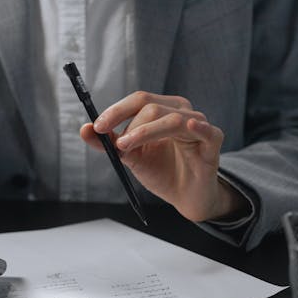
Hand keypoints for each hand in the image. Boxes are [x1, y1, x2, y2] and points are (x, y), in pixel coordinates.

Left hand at [80, 91, 247, 221]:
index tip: (97, 126)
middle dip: (130, 124)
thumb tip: (84, 129)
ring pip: (172, 119)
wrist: (185, 197)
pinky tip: (190, 126)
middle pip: (152, 107)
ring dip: (146, 132)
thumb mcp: (131, 157)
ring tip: (129, 146)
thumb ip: (109, 143)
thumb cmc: (162, 172)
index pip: (140, 100)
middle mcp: (181, 112)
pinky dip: (198, 127)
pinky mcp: (213, 143)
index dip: (117, 110)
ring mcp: (199, 125)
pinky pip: (207, 132)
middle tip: (117, 144)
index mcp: (163, 110)